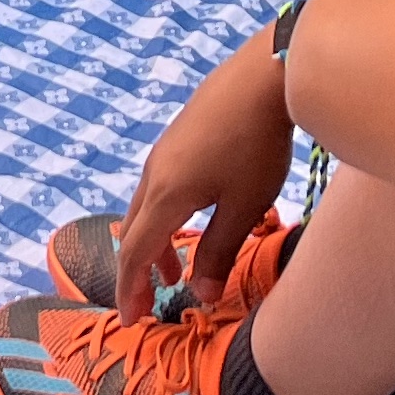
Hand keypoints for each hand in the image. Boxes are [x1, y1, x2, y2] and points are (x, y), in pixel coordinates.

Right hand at [111, 31, 294, 319]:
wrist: (264, 75)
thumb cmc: (257, 145)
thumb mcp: (244, 206)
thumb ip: (219, 251)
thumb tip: (200, 294)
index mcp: (165, 194)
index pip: (136, 252)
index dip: (130, 289)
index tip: (130, 319)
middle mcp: (155, 173)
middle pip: (134, 230)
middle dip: (138, 271)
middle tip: (147, 302)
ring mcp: (165, 152)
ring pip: (146, 207)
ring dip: (155, 244)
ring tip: (174, 271)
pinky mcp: (179, 138)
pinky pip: (159, 188)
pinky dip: (164, 218)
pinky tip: (194, 220)